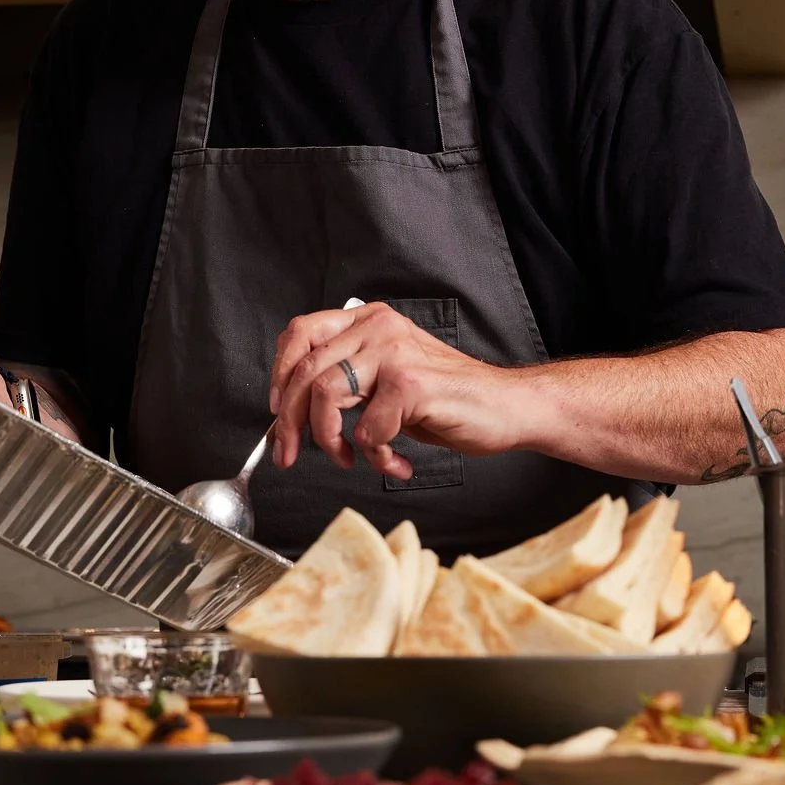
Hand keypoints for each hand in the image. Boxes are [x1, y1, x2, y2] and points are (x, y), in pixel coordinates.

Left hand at [268, 302, 529, 477]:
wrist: (506, 407)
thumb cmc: (448, 399)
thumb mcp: (389, 377)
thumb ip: (350, 378)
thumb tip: (293, 408)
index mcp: (370, 321)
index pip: (301, 333)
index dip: (279, 375)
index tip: (277, 412)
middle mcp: (379, 327)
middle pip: (305, 371)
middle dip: (288, 424)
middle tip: (286, 455)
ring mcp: (394, 352)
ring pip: (326, 397)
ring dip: (331, 443)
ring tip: (353, 460)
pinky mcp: (410, 383)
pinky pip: (366, 431)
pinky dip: (376, 458)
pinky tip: (397, 464)